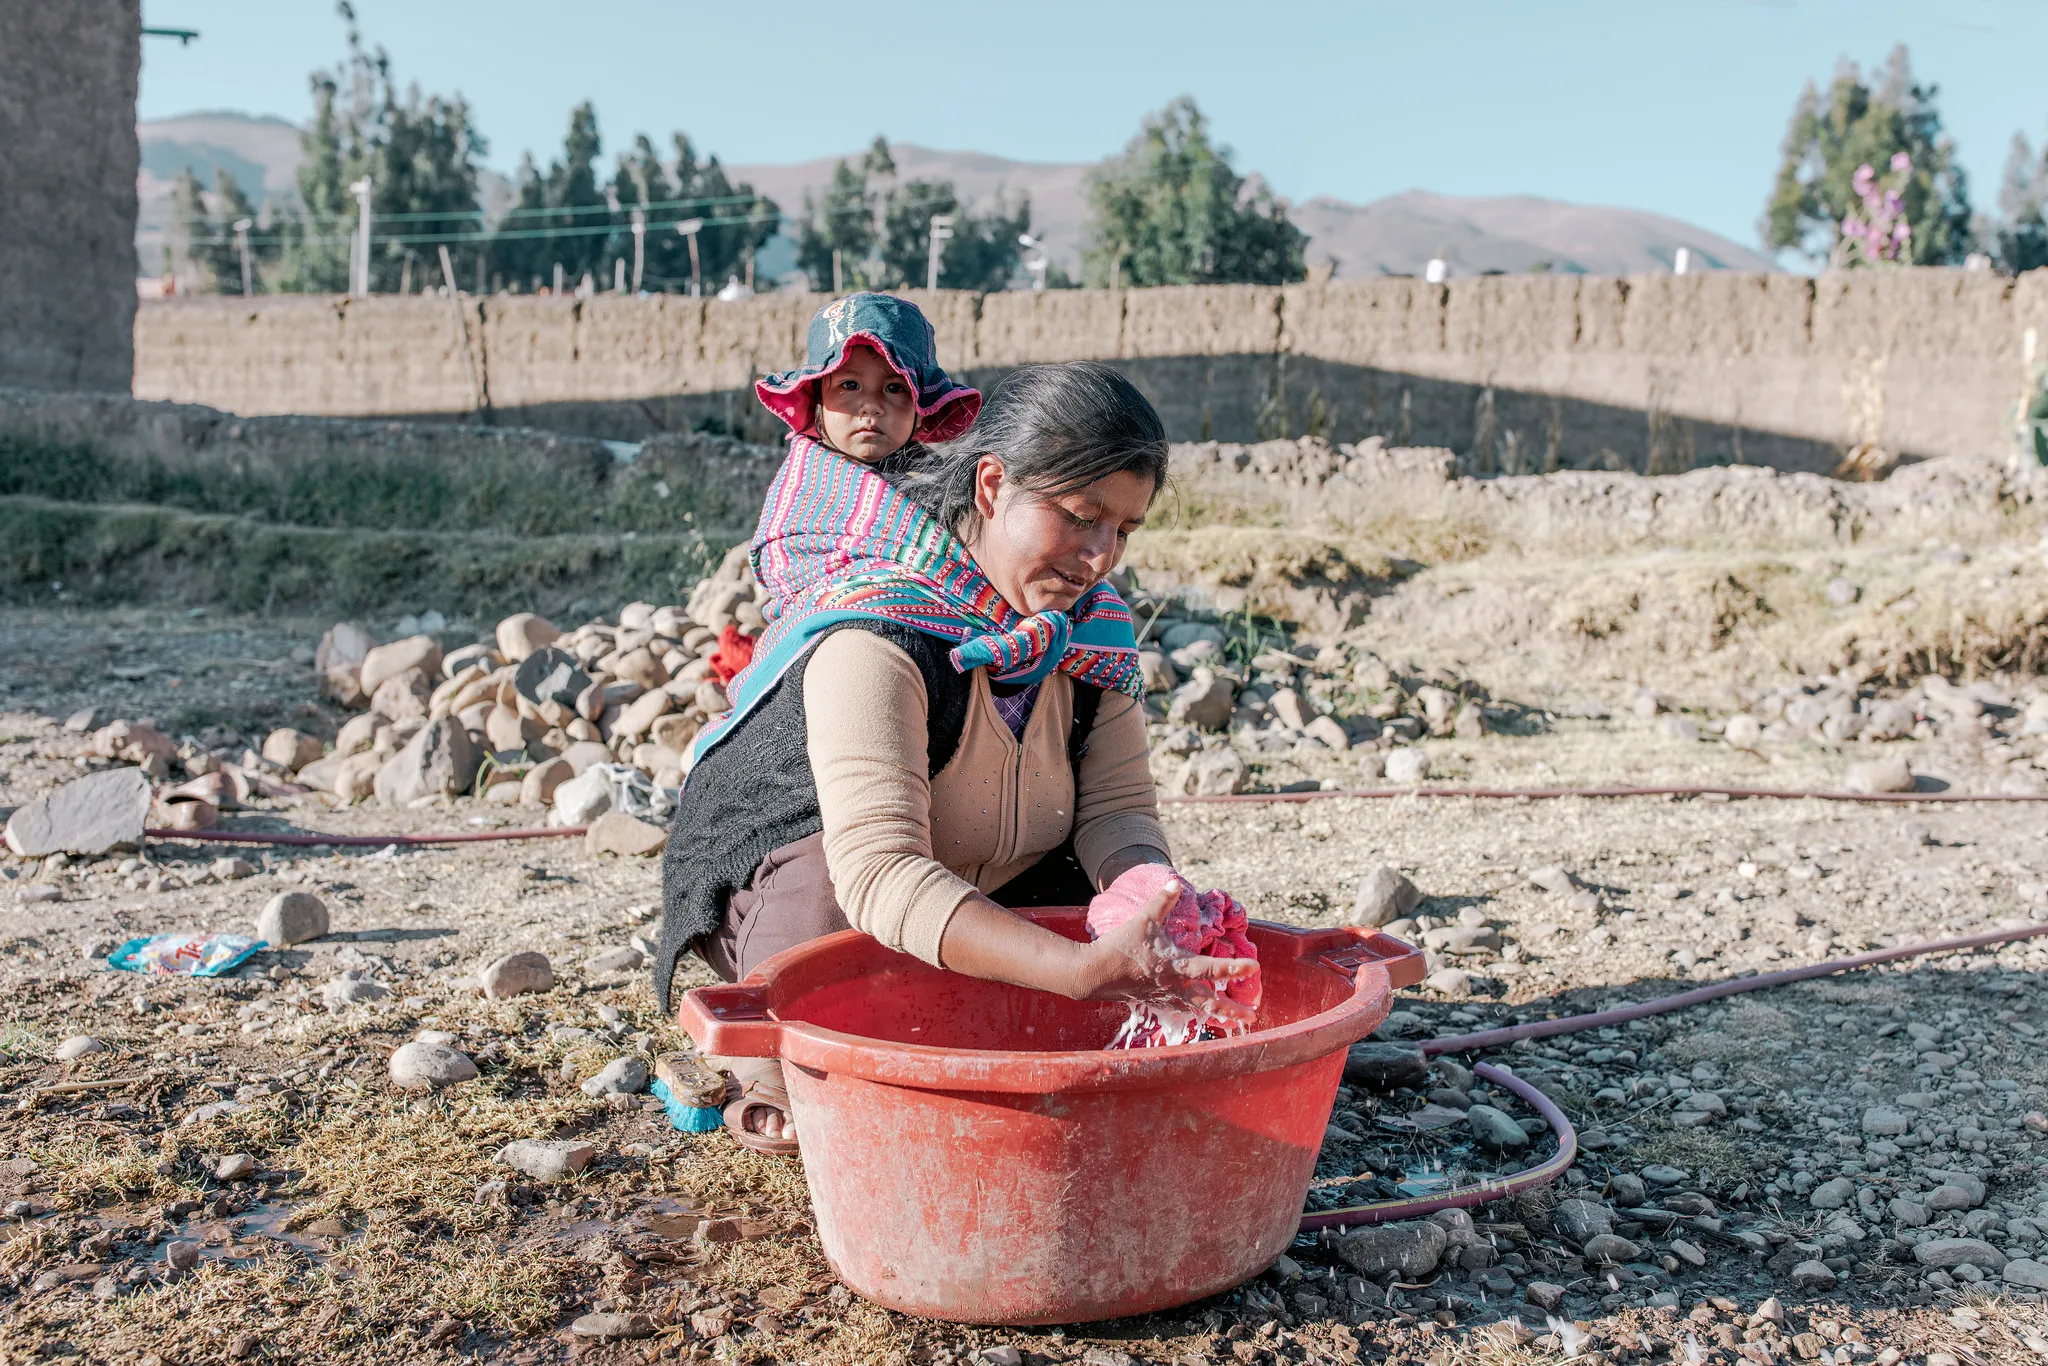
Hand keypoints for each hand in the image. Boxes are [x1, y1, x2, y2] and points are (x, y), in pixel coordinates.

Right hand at [1079, 872, 1258, 1025]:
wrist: (1094, 973)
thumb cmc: (1122, 946)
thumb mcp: (1144, 919)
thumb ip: (1163, 901)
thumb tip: (1176, 882)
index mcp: (1178, 966)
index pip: (1214, 969)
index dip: (1235, 968)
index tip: (1255, 968)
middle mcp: (1175, 985)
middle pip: (1210, 1002)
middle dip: (1232, 1010)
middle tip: (1251, 1017)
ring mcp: (1165, 997)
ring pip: (1196, 1010)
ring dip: (1216, 1016)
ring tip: (1232, 1022)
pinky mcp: (1153, 1001)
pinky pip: (1178, 1010)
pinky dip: (1192, 1013)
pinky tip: (1196, 1013)